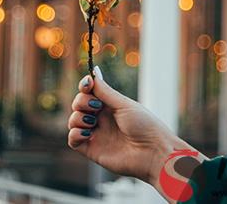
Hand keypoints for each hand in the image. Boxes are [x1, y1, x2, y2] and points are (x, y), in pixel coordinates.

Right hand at [67, 67, 194, 191]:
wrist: (153, 152)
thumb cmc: (145, 125)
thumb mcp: (124, 104)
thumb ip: (105, 91)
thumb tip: (93, 73)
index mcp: (109, 104)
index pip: (89, 91)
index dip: (85, 86)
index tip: (87, 83)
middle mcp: (101, 117)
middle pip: (78, 104)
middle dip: (81, 101)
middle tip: (96, 106)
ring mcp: (96, 133)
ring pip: (73, 120)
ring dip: (78, 117)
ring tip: (93, 121)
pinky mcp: (91, 149)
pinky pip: (72, 139)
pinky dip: (75, 133)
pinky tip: (88, 133)